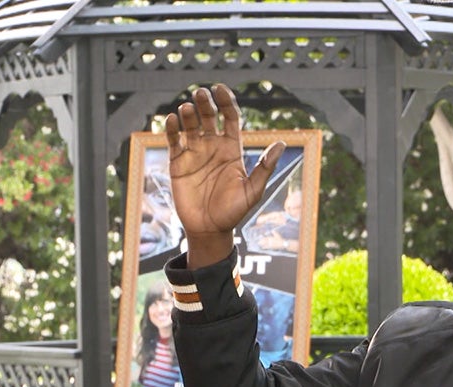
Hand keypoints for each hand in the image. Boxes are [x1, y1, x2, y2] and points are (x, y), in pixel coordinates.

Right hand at [165, 83, 284, 267]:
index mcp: (232, 149)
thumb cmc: (233, 212)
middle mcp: (213, 147)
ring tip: (187, 109)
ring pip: (190, 125)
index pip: (230, 117)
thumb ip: (264, 167)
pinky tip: (172, 120)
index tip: (220, 90)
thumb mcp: (252, 191)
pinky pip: (174, 140)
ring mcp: (194, 153)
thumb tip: (281, 144)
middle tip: (200, 94)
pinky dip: (171, 129)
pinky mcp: (178, 163)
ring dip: (188, 114)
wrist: (209, 229)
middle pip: (209, 116)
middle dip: (205, 103)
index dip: (226, 102)